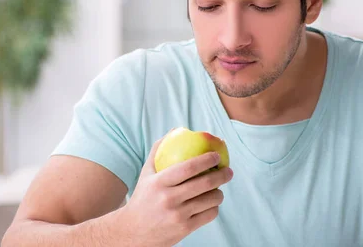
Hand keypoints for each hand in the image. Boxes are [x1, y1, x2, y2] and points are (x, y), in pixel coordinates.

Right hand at [118, 136, 233, 246]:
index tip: (217, 155)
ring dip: (219, 193)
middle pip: (204, 184)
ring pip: (210, 200)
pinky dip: (214, 208)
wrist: (133, 231)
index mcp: (159, 182)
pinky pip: (209, 215)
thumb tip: (175, 130)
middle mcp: (168, 198)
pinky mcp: (185, 229)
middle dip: (221, 175)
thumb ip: (159, 150)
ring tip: (219, 189)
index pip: (188, 167)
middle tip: (228, 170)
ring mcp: (178, 215)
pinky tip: (211, 204)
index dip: (206, 159)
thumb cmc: (143, 197)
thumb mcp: (146, 173)